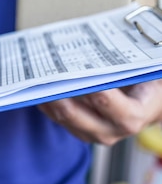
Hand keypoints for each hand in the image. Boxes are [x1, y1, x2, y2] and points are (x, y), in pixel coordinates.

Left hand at [39, 79, 161, 144]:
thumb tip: (104, 49)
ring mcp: (91, 134)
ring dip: (47, 96)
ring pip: (61, 117)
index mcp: (132, 117)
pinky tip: (38, 85)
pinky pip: (55, 118)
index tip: (70, 69)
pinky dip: (46, 101)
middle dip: (56, 91)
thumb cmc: (147, 86)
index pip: (105, 102)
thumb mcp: (145, 75)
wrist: (148, 107)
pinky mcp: (78, 132)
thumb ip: (129, 67)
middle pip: (74, 113)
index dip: (85, 86)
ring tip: (36, 76)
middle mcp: (110, 131)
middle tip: (44, 72)